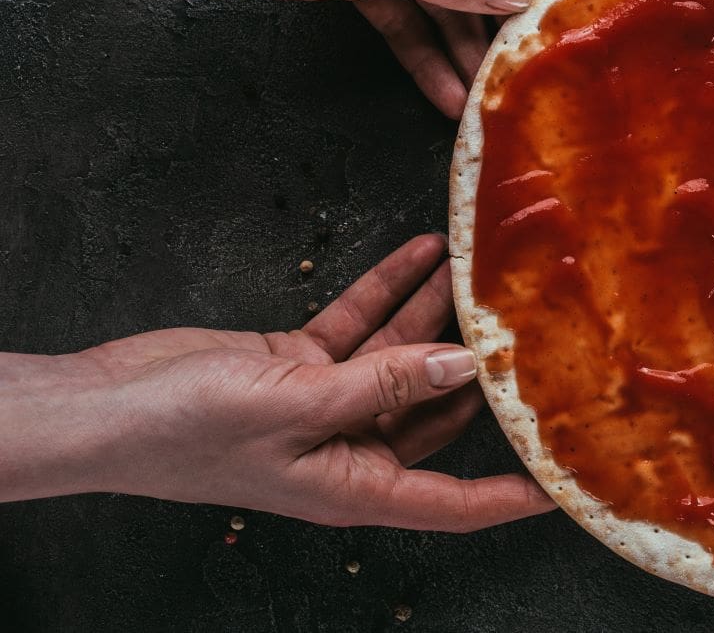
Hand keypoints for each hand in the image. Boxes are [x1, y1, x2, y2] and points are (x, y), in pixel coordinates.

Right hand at [0, 236, 554, 531]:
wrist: (105, 404)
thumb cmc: (187, 429)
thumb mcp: (298, 405)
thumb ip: (385, 382)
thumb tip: (465, 363)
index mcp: (355, 487)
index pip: (456, 500)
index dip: (516, 493)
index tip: (571, 477)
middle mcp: (350, 449)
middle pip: (441, 414)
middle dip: (487, 374)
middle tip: (541, 331)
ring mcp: (327, 404)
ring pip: (407, 358)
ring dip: (443, 315)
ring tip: (491, 269)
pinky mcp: (301, 363)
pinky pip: (364, 325)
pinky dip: (393, 289)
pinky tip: (427, 250)